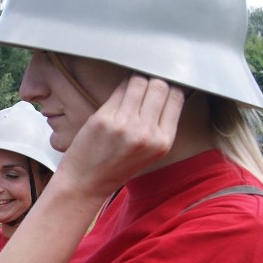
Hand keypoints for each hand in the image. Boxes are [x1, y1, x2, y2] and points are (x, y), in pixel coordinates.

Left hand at [58, 73, 184, 198]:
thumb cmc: (116, 167)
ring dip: (136, 79)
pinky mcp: (103, 119)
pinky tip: (120, 88)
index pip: (176, 98)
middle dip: (153, 80)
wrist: (86, 183)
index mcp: (163, 142)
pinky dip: (121, 85)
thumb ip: (159, 125)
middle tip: (145, 82)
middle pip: (159, 86)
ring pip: (139, 82)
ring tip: (131, 84)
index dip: (169, 86)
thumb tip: (164, 88)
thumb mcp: (149, 151)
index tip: (162, 82)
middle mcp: (146, 133)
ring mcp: (124, 125)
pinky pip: (118, 89)